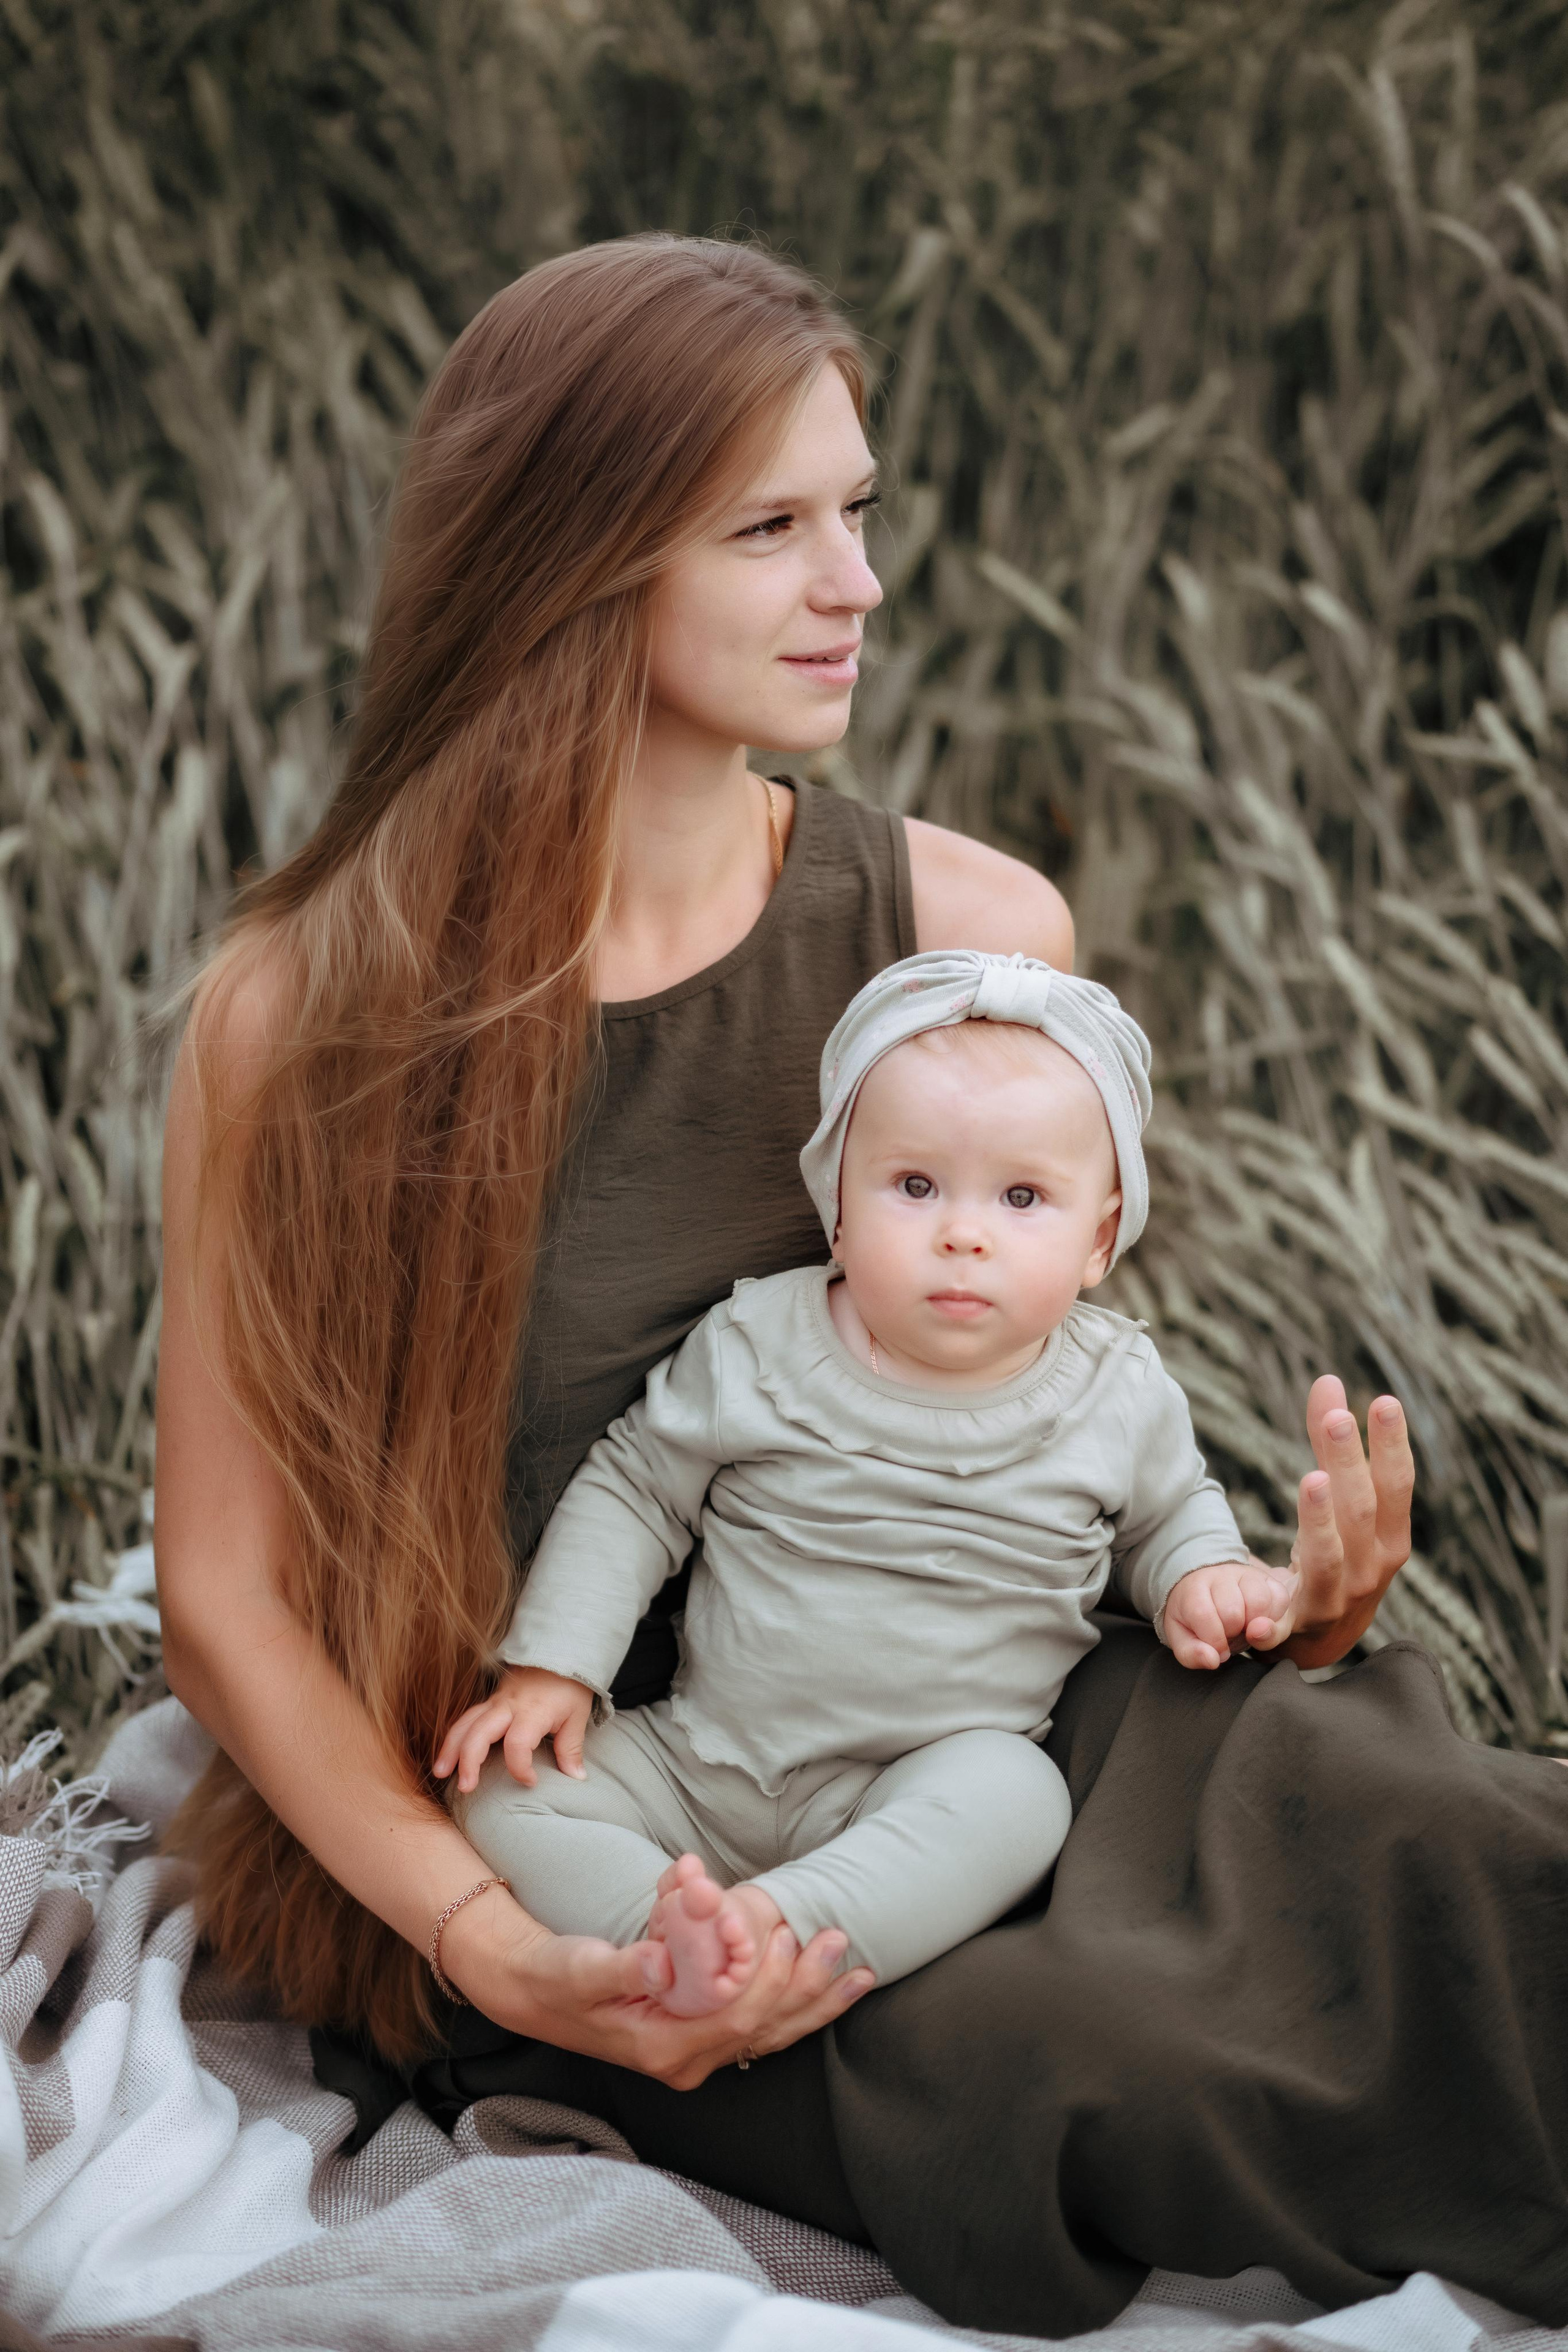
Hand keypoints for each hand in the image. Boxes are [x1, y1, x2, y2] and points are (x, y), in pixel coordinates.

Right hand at [433, 1665, 593, 1794]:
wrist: (558, 1652)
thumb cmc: (569, 1686)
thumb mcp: (577, 1715)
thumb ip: (571, 1748)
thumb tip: (576, 1778)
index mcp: (533, 1711)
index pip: (517, 1743)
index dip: (520, 1768)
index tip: (531, 1782)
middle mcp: (508, 1705)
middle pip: (479, 1732)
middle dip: (468, 1761)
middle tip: (466, 1788)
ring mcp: (495, 1701)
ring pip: (464, 1723)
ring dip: (450, 1748)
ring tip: (440, 1773)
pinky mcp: (489, 1700)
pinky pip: (466, 1718)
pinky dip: (454, 1737)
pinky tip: (447, 1755)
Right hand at [439, 1863, 875, 2090]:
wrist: (533, 1992)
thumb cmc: (558, 1976)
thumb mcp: (583, 1968)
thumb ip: (623, 1966)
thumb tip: (660, 1958)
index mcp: (662, 2048)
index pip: (735, 2018)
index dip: (766, 1980)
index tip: (785, 1935)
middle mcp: (684, 2060)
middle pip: (763, 2031)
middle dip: (808, 1990)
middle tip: (841, 1942)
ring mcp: (692, 2055)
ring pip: (767, 2034)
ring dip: (813, 2002)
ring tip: (857, 1973)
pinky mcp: (695, 2038)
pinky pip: (755, 2028)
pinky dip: (791, 2007)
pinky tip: (819, 1988)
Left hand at [1163, 1558, 1298, 1669]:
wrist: (1213, 1594)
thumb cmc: (1196, 1621)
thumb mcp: (1184, 1639)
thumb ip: (1191, 1653)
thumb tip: (1212, 1659)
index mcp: (1193, 1588)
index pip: (1202, 1613)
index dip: (1214, 1640)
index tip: (1219, 1650)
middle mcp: (1219, 1575)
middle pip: (1233, 1611)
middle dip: (1232, 1633)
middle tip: (1228, 1634)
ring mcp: (1245, 1574)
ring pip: (1259, 1601)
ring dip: (1255, 1626)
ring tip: (1244, 1627)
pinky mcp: (1267, 1579)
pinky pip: (1280, 1599)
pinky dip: (1274, 1618)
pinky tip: (1260, 1621)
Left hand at [1273, 1377, 1413, 1668]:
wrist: (1325, 1636)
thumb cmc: (1340, 1552)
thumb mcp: (1340, 1501)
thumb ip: (1329, 1445)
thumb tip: (1328, 1380)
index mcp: (1388, 1539)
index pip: (1396, 1486)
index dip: (1390, 1445)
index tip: (1383, 1400)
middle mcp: (1369, 1571)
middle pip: (1359, 1511)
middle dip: (1348, 1464)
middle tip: (1337, 1419)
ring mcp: (1333, 1602)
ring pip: (1328, 1560)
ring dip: (1320, 1521)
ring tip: (1311, 1480)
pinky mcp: (1292, 1629)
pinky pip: (1280, 1627)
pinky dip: (1270, 1626)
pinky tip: (1257, 1622)